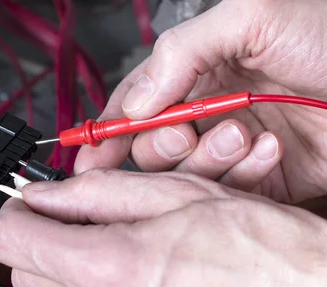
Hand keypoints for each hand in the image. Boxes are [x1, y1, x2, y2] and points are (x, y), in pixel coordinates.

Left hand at [0, 170, 326, 286]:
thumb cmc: (264, 247)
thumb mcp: (173, 193)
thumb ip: (94, 194)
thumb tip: (45, 196)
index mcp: (108, 270)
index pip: (11, 241)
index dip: (15, 212)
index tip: (29, 201)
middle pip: (26, 277)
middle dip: (37, 242)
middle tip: (70, 217)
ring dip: (67, 269)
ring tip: (110, 240)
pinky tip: (136, 273)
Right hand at [76, 0, 326, 203]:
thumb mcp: (250, 16)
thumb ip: (181, 50)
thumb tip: (136, 101)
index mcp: (194, 72)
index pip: (133, 106)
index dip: (106, 133)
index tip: (89, 158)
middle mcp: (207, 112)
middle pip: (150, 149)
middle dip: (160, 146)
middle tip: (186, 133)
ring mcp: (231, 149)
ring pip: (186, 177)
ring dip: (209, 158)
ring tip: (245, 132)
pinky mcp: (260, 181)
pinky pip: (229, 193)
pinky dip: (245, 175)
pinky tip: (272, 148)